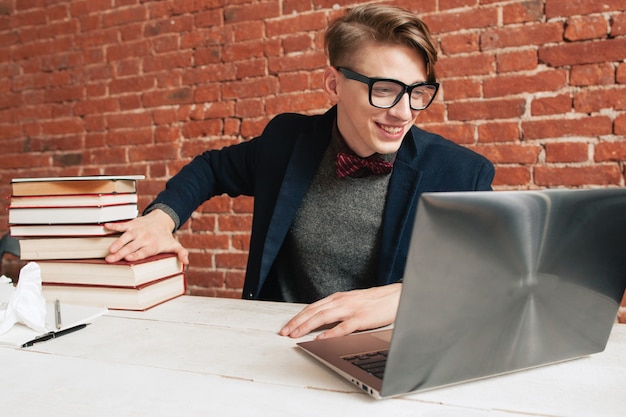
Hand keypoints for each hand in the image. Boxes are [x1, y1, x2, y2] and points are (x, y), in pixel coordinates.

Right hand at [104, 209, 188, 264]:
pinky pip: (122, 225)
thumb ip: (181, 253)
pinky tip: (105, 227)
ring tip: (109, 249)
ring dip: (117, 242)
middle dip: (121, 253)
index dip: (136, 255)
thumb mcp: (175, 245)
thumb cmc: (165, 237)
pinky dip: (114, 225)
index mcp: (153, 245)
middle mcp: (144, 238)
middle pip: (132, 247)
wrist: (162, 219)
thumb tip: (186, 262)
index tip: (128, 258)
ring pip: (125, 237)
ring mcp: (137, 231)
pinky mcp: (132, 224)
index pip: (144, 251)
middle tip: (111, 259)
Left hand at [279, 283, 401, 339]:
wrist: (396, 296)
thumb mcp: (353, 302)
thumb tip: (323, 322)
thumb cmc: (376, 301)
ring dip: (307, 326)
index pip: (312, 307)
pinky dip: (330, 333)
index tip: (287, 326)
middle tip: (285, 332)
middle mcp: (342, 301)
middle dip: (297, 322)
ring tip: (296, 335)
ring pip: (323, 317)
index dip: (298, 317)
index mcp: (338, 298)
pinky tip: (321, 339)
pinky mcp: (362, 318)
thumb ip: (338, 309)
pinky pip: (343, 327)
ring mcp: (351, 309)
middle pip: (314, 311)